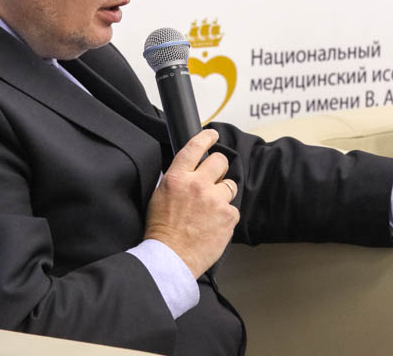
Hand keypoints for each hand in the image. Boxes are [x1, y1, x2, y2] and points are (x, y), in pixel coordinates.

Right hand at [144, 129, 239, 277]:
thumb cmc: (161, 230)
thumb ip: (175, 180)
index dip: (206, 137)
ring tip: (211, 209)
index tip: (213, 135)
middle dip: (218, 168)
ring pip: (229, 185)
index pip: (195, 147)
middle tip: (213, 178)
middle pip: (219, 161)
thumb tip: (186, 171)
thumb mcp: (159, 196)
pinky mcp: (228, 216)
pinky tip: (214, 224)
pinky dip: (226, 216)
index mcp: (178, 178)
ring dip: (222, 193)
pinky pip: (233, 209)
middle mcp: (198, 185)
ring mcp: (215, 200)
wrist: (170, 257)